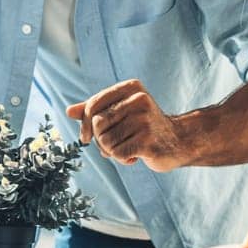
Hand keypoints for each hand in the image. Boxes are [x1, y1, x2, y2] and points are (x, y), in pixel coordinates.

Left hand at [65, 79, 188, 171]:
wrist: (179, 141)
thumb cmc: (145, 126)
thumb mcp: (122, 112)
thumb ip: (96, 110)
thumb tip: (68, 111)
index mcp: (131, 88)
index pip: (94, 104)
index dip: (85, 123)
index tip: (86, 137)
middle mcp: (139, 100)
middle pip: (98, 123)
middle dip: (99, 139)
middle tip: (110, 146)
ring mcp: (145, 120)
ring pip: (106, 141)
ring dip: (111, 151)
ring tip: (125, 149)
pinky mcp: (148, 141)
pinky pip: (118, 153)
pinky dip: (121, 159)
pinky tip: (134, 157)